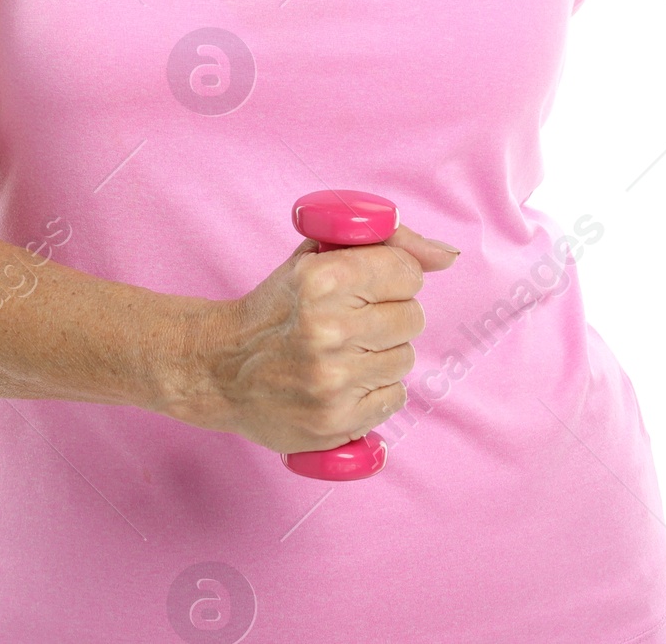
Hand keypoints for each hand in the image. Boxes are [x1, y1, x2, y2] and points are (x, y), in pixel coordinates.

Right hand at [157, 222, 460, 451]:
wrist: (218, 368)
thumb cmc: (276, 307)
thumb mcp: (317, 258)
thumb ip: (386, 244)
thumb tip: (447, 257)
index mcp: (323, 279)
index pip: (408, 271)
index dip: (397, 277)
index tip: (375, 285)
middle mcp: (328, 330)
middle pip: (412, 317)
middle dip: (391, 315)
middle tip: (356, 321)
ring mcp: (332, 380)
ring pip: (405, 359)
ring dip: (384, 354)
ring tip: (347, 352)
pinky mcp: (334, 421)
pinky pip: (394, 399)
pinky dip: (376, 390)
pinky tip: (347, 381)